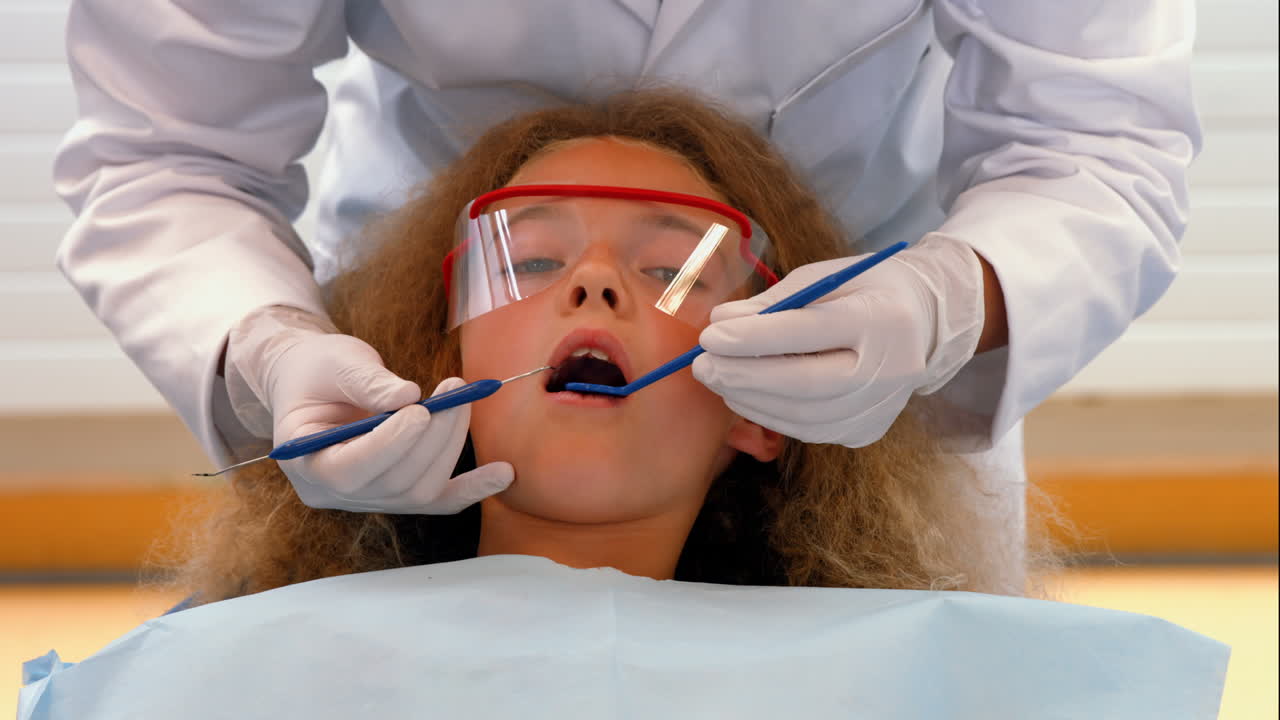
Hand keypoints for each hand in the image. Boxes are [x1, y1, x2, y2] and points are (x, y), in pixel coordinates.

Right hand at [225, 306, 512, 512]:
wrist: (316, 381)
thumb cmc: (318, 369)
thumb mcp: (333, 363)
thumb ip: (366, 380)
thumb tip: (408, 395)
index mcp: (305, 462)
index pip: (348, 471)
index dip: (388, 445)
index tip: (420, 409)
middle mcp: (335, 493)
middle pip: (393, 481)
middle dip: (431, 436)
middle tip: (455, 390)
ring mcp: (369, 499)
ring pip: (420, 490)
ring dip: (450, 445)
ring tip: (462, 399)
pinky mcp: (398, 492)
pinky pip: (439, 500)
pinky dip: (473, 488)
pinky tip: (504, 474)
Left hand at [691, 235, 984, 446]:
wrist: (926, 323)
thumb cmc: (864, 291)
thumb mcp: (824, 278)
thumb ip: (773, 302)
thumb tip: (720, 323)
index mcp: (882, 318)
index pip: (810, 332)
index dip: (754, 337)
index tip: (710, 335)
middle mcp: (890, 369)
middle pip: (806, 384)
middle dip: (745, 376)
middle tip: (702, 366)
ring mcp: (881, 407)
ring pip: (803, 416)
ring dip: (750, 400)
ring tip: (716, 379)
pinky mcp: (867, 430)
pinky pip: (809, 430)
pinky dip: (771, 415)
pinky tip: (745, 397)